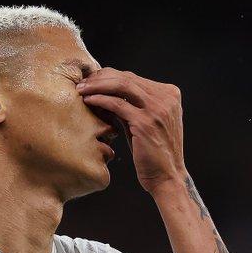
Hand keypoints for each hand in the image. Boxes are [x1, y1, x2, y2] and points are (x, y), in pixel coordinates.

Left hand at [77, 67, 185, 193]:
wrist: (167, 176)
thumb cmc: (154, 152)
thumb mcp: (147, 122)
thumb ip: (133, 105)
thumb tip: (106, 90)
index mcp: (170, 94)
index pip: (134, 77)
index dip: (109, 76)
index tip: (91, 81)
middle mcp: (166, 97)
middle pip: (127, 78)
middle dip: (100, 78)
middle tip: (82, 83)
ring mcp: (157, 109)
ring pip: (121, 85)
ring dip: (97, 85)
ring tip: (81, 90)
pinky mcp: (146, 122)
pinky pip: (117, 104)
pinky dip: (100, 100)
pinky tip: (89, 101)